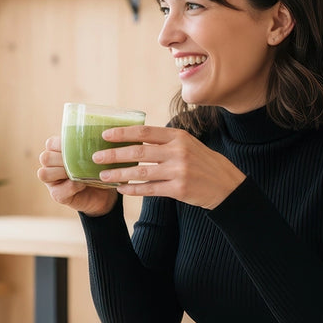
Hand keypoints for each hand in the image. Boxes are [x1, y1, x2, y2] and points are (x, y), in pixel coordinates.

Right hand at [36, 135, 118, 216]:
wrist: (104, 193)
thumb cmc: (97, 168)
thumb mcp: (93, 154)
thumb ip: (88, 145)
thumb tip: (97, 131)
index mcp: (56, 151)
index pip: (50, 143)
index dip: (61, 144)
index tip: (78, 146)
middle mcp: (50, 165)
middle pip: (45, 157)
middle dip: (62, 159)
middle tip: (79, 161)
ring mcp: (51, 181)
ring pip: (44, 173)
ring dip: (62, 172)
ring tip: (78, 172)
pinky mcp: (57, 195)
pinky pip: (59, 190)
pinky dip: (72, 186)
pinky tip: (83, 183)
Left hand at [98, 124, 244, 208]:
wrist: (226, 185)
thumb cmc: (202, 162)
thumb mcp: (187, 144)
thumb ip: (164, 141)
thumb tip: (133, 139)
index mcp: (178, 137)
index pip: (144, 132)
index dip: (122, 133)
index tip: (105, 135)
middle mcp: (178, 152)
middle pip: (138, 152)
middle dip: (114, 154)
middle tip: (96, 157)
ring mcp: (179, 171)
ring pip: (141, 172)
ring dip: (119, 174)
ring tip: (103, 176)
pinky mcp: (179, 189)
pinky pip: (150, 189)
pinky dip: (133, 189)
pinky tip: (121, 189)